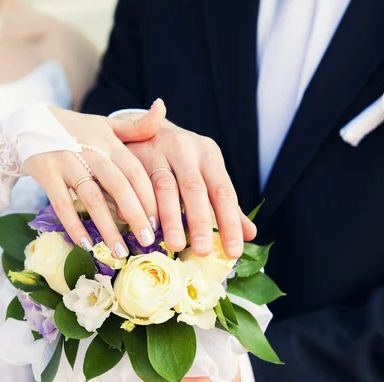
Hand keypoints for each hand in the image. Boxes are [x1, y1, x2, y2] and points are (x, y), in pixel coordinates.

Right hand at [24, 101, 166, 256]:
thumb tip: (163, 107)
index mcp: (109, 140)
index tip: (159, 223)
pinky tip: (87, 244)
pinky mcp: (46, 172)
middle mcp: (90, 149)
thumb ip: (136, 126)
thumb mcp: (106, 124)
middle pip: (118, 186)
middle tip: (147, 242)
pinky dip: (74, 225)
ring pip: (92, 198)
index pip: (135, 171)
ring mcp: (66, 160)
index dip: (148, 198)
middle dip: (135, 216)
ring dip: (107, 228)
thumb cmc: (77, 130)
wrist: (30, 122)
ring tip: (120, 252)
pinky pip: (62, 203)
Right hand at [120, 112, 256, 257]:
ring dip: (170, 219)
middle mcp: (185, 148)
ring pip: (165, 187)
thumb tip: (250, 234)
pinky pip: (139, 186)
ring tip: (174, 245)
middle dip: (200, 222)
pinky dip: (143, 209)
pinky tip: (146, 230)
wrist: (145, 127)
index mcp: (208, 154)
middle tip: (202, 252)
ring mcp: (158, 150)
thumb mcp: (204, 173)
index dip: (230, 223)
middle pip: (195, 189)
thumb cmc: (180, 158)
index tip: (233, 252)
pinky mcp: (134, 155)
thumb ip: (224, 203)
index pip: (223, 191)